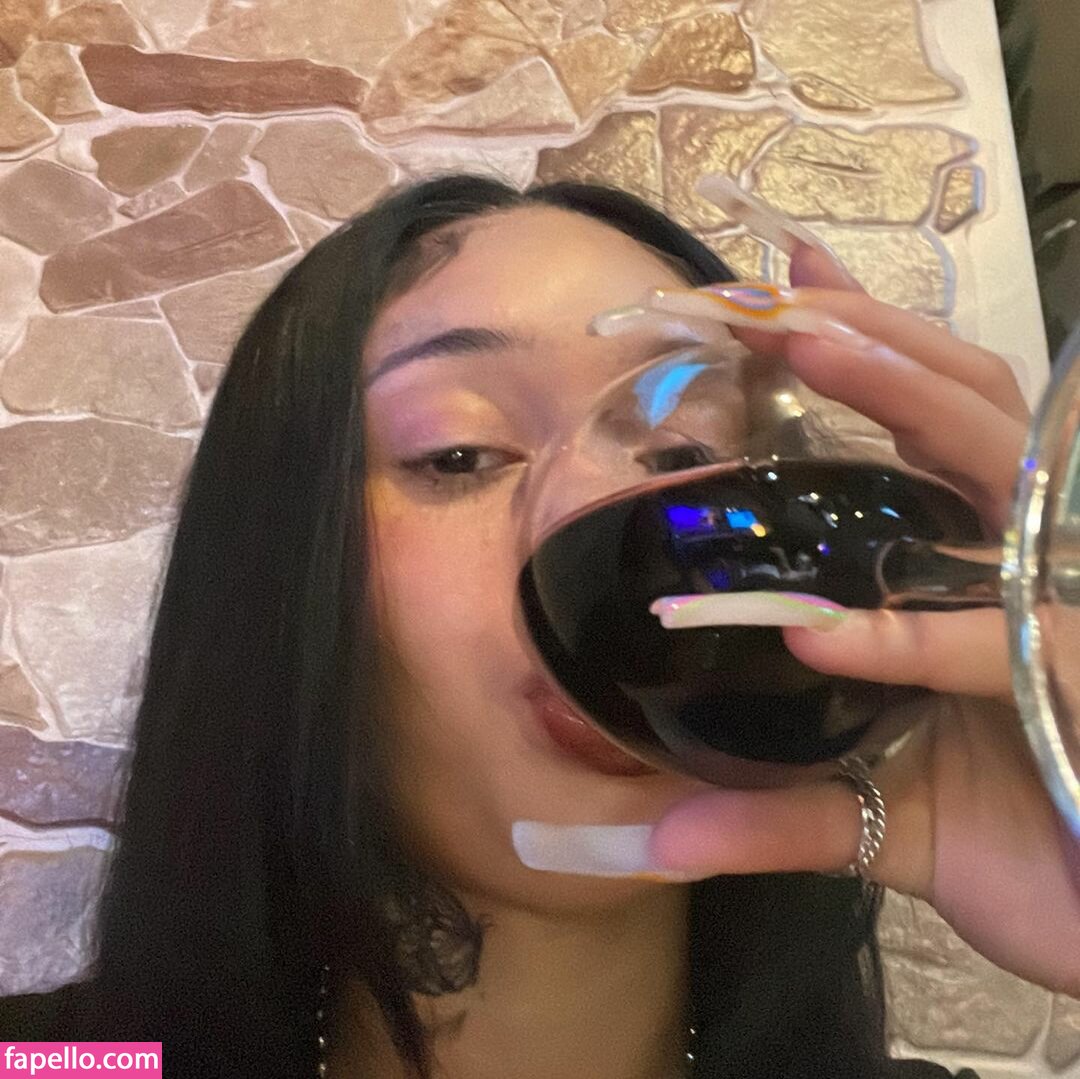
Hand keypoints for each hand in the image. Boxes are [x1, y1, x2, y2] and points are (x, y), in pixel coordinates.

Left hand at [643, 248, 1079, 994]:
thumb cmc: (1019, 841)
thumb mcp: (880, 814)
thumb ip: (777, 809)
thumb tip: (657, 834)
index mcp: (972, 570)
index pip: (930, 425)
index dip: (871, 344)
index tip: (783, 279)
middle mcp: (1025, 566)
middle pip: (966, 409)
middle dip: (874, 342)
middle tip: (773, 302)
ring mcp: (1064, 611)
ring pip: (1000, 478)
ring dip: (907, 402)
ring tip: (808, 347)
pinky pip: (1000, 643)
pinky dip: (914, 635)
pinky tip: (821, 630)